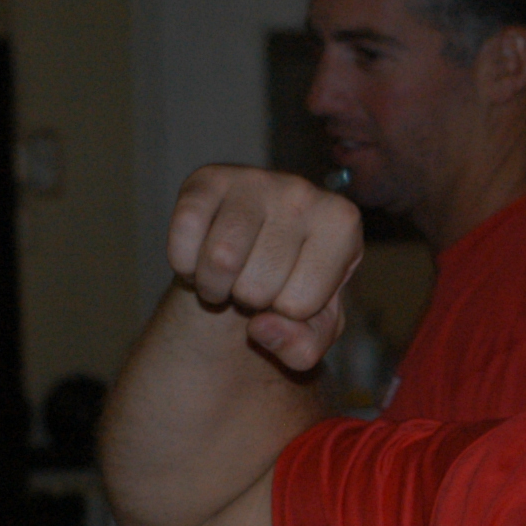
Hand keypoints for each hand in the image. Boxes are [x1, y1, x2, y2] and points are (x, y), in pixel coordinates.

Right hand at [164, 166, 363, 369]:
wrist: (256, 257)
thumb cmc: (294, 291)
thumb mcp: (314, 331)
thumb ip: (303, 347)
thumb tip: (262, 328)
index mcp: (343, 224)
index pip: (298, 305)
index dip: (286, 314)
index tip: (291, 292)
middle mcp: (303, 192)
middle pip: (257, 286)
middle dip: (249, 302)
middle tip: (255, 283)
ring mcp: (254, 178)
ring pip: (219, 260)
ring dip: (214, 287)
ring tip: (230, 275)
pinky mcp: (206, 178)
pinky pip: (183, 237)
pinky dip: (185, 264)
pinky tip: (204, 255)